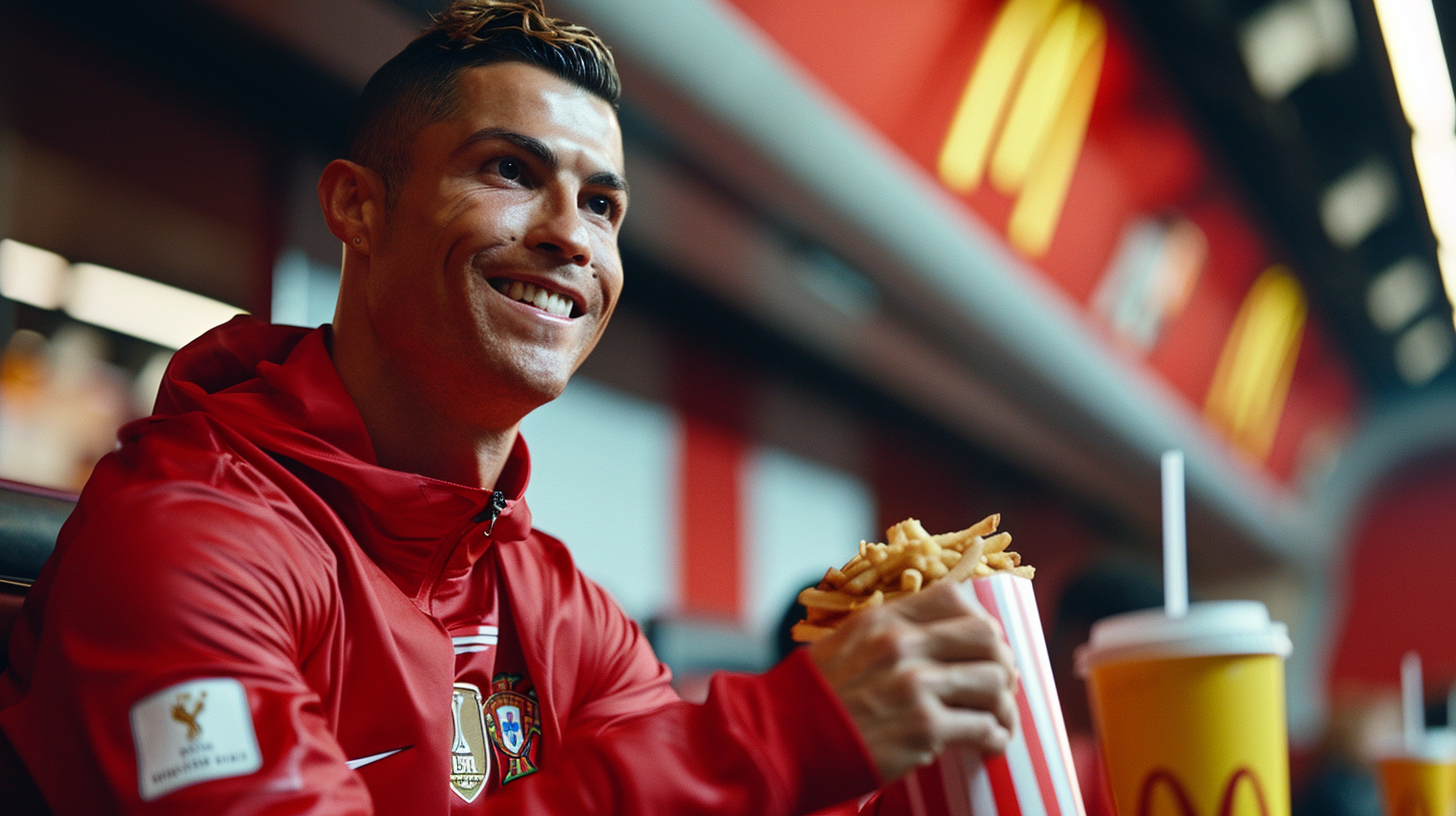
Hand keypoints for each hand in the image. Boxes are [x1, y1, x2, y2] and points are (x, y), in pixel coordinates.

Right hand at [807, 580, 1017, 782]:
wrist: (782, 740)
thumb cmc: (814, 697)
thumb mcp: (844, 645)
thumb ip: (886, 634)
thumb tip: (931, 638)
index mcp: (884, 619)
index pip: (955, 597)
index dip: (979, 621)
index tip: (981, 646)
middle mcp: (902, 645)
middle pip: (986, 636)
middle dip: (1002, 661)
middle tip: (1001, 683)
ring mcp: (914, 685)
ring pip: (993, 682)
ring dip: (1004, 704)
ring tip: (1000, 719)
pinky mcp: (922, 728)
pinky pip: (983, 727)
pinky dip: (995, 737)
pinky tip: (991, 744)